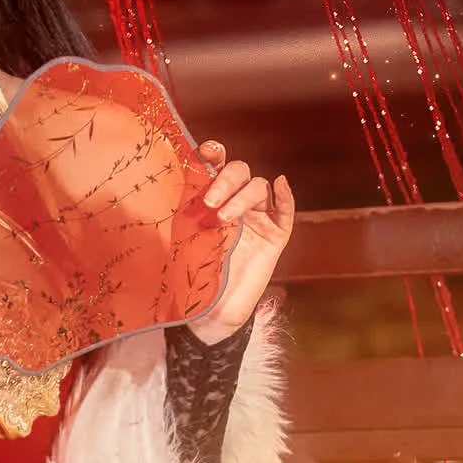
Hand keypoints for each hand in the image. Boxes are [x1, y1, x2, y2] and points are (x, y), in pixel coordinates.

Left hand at [188, 140, 294, 342]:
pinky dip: (286, 195)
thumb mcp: (182, 237)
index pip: (216, 166)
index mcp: (212, 198)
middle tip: (210, 202)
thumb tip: (175, 177)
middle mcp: (235, 202)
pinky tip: (280, 185)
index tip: (207, 152)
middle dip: (226, 181)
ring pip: (259, 187)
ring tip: (225, 220)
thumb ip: (184, 207)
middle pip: (240, 172)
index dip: (214, 153)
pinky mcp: (275, 235)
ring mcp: (258, 217)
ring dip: (243, 196)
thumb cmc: (192, 273)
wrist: (210, 310)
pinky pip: (286, 210)